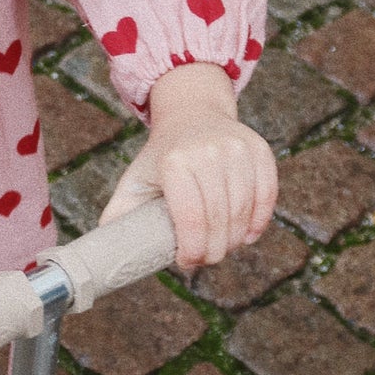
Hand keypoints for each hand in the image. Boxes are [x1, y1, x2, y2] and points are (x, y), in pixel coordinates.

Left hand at [101, 62, 277, 268]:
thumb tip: (107, 249)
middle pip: (219, 218)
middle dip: (213, 249)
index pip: (190, 218)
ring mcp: (237, 149)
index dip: (192, 248)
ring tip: (222, 249)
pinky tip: (247, 236)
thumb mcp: (136, 178)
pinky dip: (259, 221)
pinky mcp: (259, 149)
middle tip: (205, 259)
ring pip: (243, 210)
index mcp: (175, 162)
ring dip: (235, 239)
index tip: (186, 262)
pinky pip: (267, 193)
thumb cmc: (162, 155)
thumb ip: (120, 212)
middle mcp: (208, 152)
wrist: (192, 113)